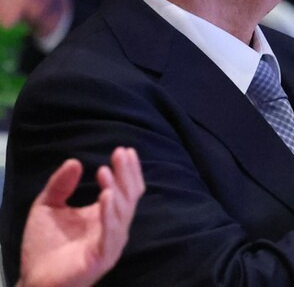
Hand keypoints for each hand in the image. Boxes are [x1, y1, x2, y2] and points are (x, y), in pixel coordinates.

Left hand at [18, 147, 144, 286]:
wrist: (34, 281)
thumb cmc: (43, 247)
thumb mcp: (47, 207)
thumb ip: (60, 185)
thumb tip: (74, 161)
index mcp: (105, 215)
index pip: (124, 189)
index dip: (127, 170)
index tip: (124, 150)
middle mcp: (113, 227)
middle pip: (129, 196)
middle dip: (126, 174)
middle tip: (121, 153)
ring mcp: (110, 242)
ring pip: (122, 213)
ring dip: (117, 191)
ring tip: (106, 172)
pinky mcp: (102, 256)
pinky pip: (111, 233)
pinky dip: (110, 214)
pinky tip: (106, 197)